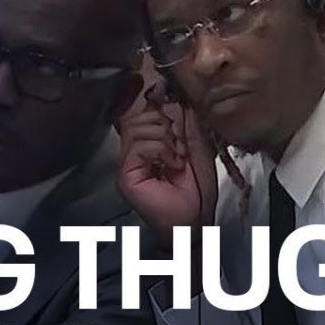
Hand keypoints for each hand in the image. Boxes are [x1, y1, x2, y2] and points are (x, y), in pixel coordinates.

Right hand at [117, 86, 216, 251]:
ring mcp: (127, 164)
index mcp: (148, 145)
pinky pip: (138, 145)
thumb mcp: (198, 151)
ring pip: (136, 127)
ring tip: (177, 158)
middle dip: (164, 124)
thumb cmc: (196, 193)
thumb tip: (182, 101)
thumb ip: (189, 127)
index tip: (175, 108)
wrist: (193, 223)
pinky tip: (172, 164)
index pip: (144, 113)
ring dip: (164, 138)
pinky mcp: (126, 174)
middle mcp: (133, 153)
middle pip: (138, 116)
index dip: (159, 107)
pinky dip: (160, 149)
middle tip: (181, 147)